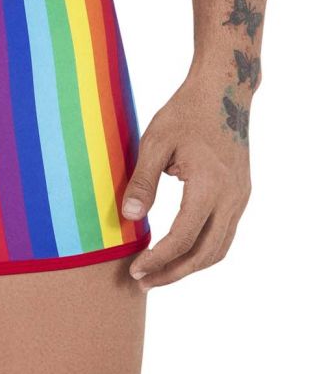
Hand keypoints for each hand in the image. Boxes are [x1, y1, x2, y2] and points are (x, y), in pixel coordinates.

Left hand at [121, 74, 251, 290]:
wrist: (224, 91)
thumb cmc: (185, 112)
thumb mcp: (155, 141)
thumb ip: (143, 181)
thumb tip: (131, 218)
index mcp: (210, 185)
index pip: (183, 237)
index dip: (158, 259)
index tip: (135, 269)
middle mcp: (232, 198)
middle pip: (206, 253)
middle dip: (174, 273)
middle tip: (144, 282)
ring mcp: (241, 197)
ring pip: (219, 248)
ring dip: (190, 266)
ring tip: (160, 274)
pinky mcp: (241, 194)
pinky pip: (225, 234)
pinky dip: (203, 250)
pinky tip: (180, 251)